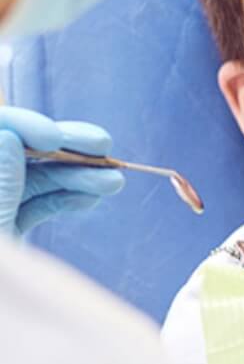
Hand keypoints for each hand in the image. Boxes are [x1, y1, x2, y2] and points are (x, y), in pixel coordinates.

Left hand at [0, 106, 124, 236]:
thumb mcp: (0, 237)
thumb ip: (2, 187)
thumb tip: (10, 136)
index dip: (24, 126)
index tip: (54, 137)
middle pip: (20, 152)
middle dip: (64, 149)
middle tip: (102, 146)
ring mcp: (0, 208)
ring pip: (35, 177)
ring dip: (77, 175)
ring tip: (113, 182)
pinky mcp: (11, 226)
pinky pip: (38, 202)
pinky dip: (66, 198)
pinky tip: (91, 198)